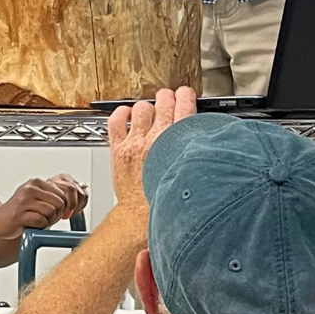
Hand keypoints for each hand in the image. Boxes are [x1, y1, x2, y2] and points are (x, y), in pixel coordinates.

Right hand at [0, 174, 86, 236]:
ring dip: (47, 221)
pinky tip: (31, 224)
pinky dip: (39, 226)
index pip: (62, 193)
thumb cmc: (18, 212)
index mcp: (35, 182)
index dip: (61, 206)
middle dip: (56, 214)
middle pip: (59, 202)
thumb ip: (51, 196)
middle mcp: (30, 189)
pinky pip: (41, 221)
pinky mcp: (20, 214)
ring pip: (51, 212)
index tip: (54, 212)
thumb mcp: (35, 198)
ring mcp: (24, 201)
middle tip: (46, 218)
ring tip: (37, 221)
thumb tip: (73, 200)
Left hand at [106, 87, 196, 223]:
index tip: (185, 95)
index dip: (185, 97)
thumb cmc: (165, 201)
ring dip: (146, 108)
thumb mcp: (189, 174)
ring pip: (141, 109)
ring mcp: (136, 142)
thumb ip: (192, 154)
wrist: (141, 218)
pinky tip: (125, 114)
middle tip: (167, 99)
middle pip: (164, 103)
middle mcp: (157, 139)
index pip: (185, 107)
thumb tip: (198, 143)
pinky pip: (116, 122)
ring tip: (148, 112)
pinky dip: (120, 114)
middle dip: (167, 98)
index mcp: (177, 144)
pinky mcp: (118, 149)